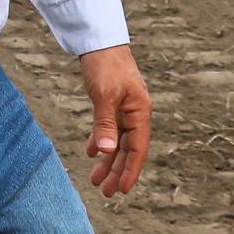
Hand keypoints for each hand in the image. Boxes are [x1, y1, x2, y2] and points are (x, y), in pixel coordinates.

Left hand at [80, 44, 151, 196]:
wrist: (100, 40)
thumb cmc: (106, 65)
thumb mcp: (104, 96)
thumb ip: (106, 125)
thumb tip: (108, 152)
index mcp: (140, 112)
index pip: (138, 149)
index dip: (131, 171)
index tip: (121, 191)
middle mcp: (136, 113)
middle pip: (129, 149)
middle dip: (117, 171)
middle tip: (105, 192)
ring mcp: (124, 108)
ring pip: (118, 141)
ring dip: (108, 160)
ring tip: (95, 179)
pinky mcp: (112, 102)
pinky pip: (109, 129)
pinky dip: (102, 141)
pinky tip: (92, 152)